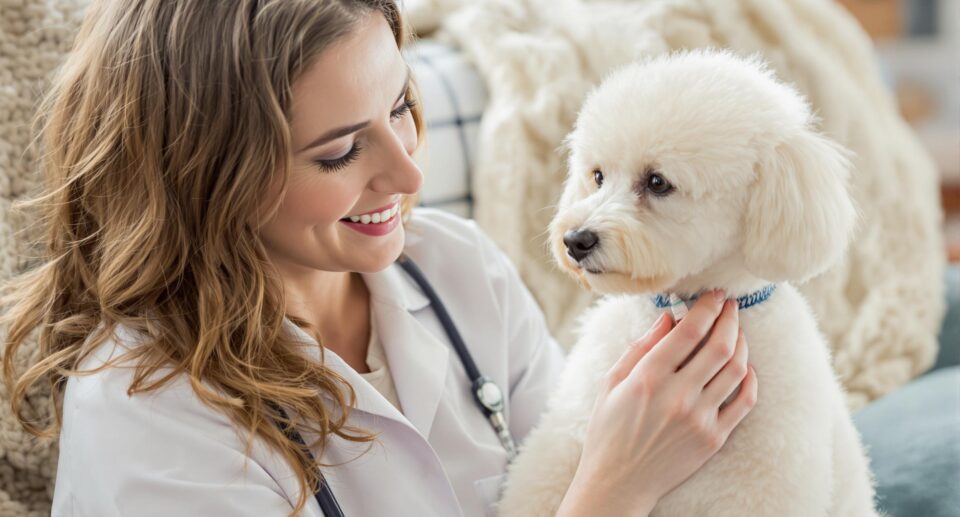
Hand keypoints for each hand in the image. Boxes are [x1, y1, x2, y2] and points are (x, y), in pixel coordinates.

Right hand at [559, 290, 757, 515]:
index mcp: (648, 378)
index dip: (707, 307)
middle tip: (730, 306)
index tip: (714, 295)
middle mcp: (678, 396)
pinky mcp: (714, 438)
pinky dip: (749, 378)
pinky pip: (744, 401)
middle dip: (730, 318)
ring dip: (741, 343)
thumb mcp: (611, 383)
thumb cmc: (608, 430)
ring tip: (736, 332)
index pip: (689, 331)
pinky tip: (744, 366)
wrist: (618, 482)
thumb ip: (640, 348)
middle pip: (719, 345)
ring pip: (736, 369)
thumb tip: (668, 318)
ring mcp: (699, 418)